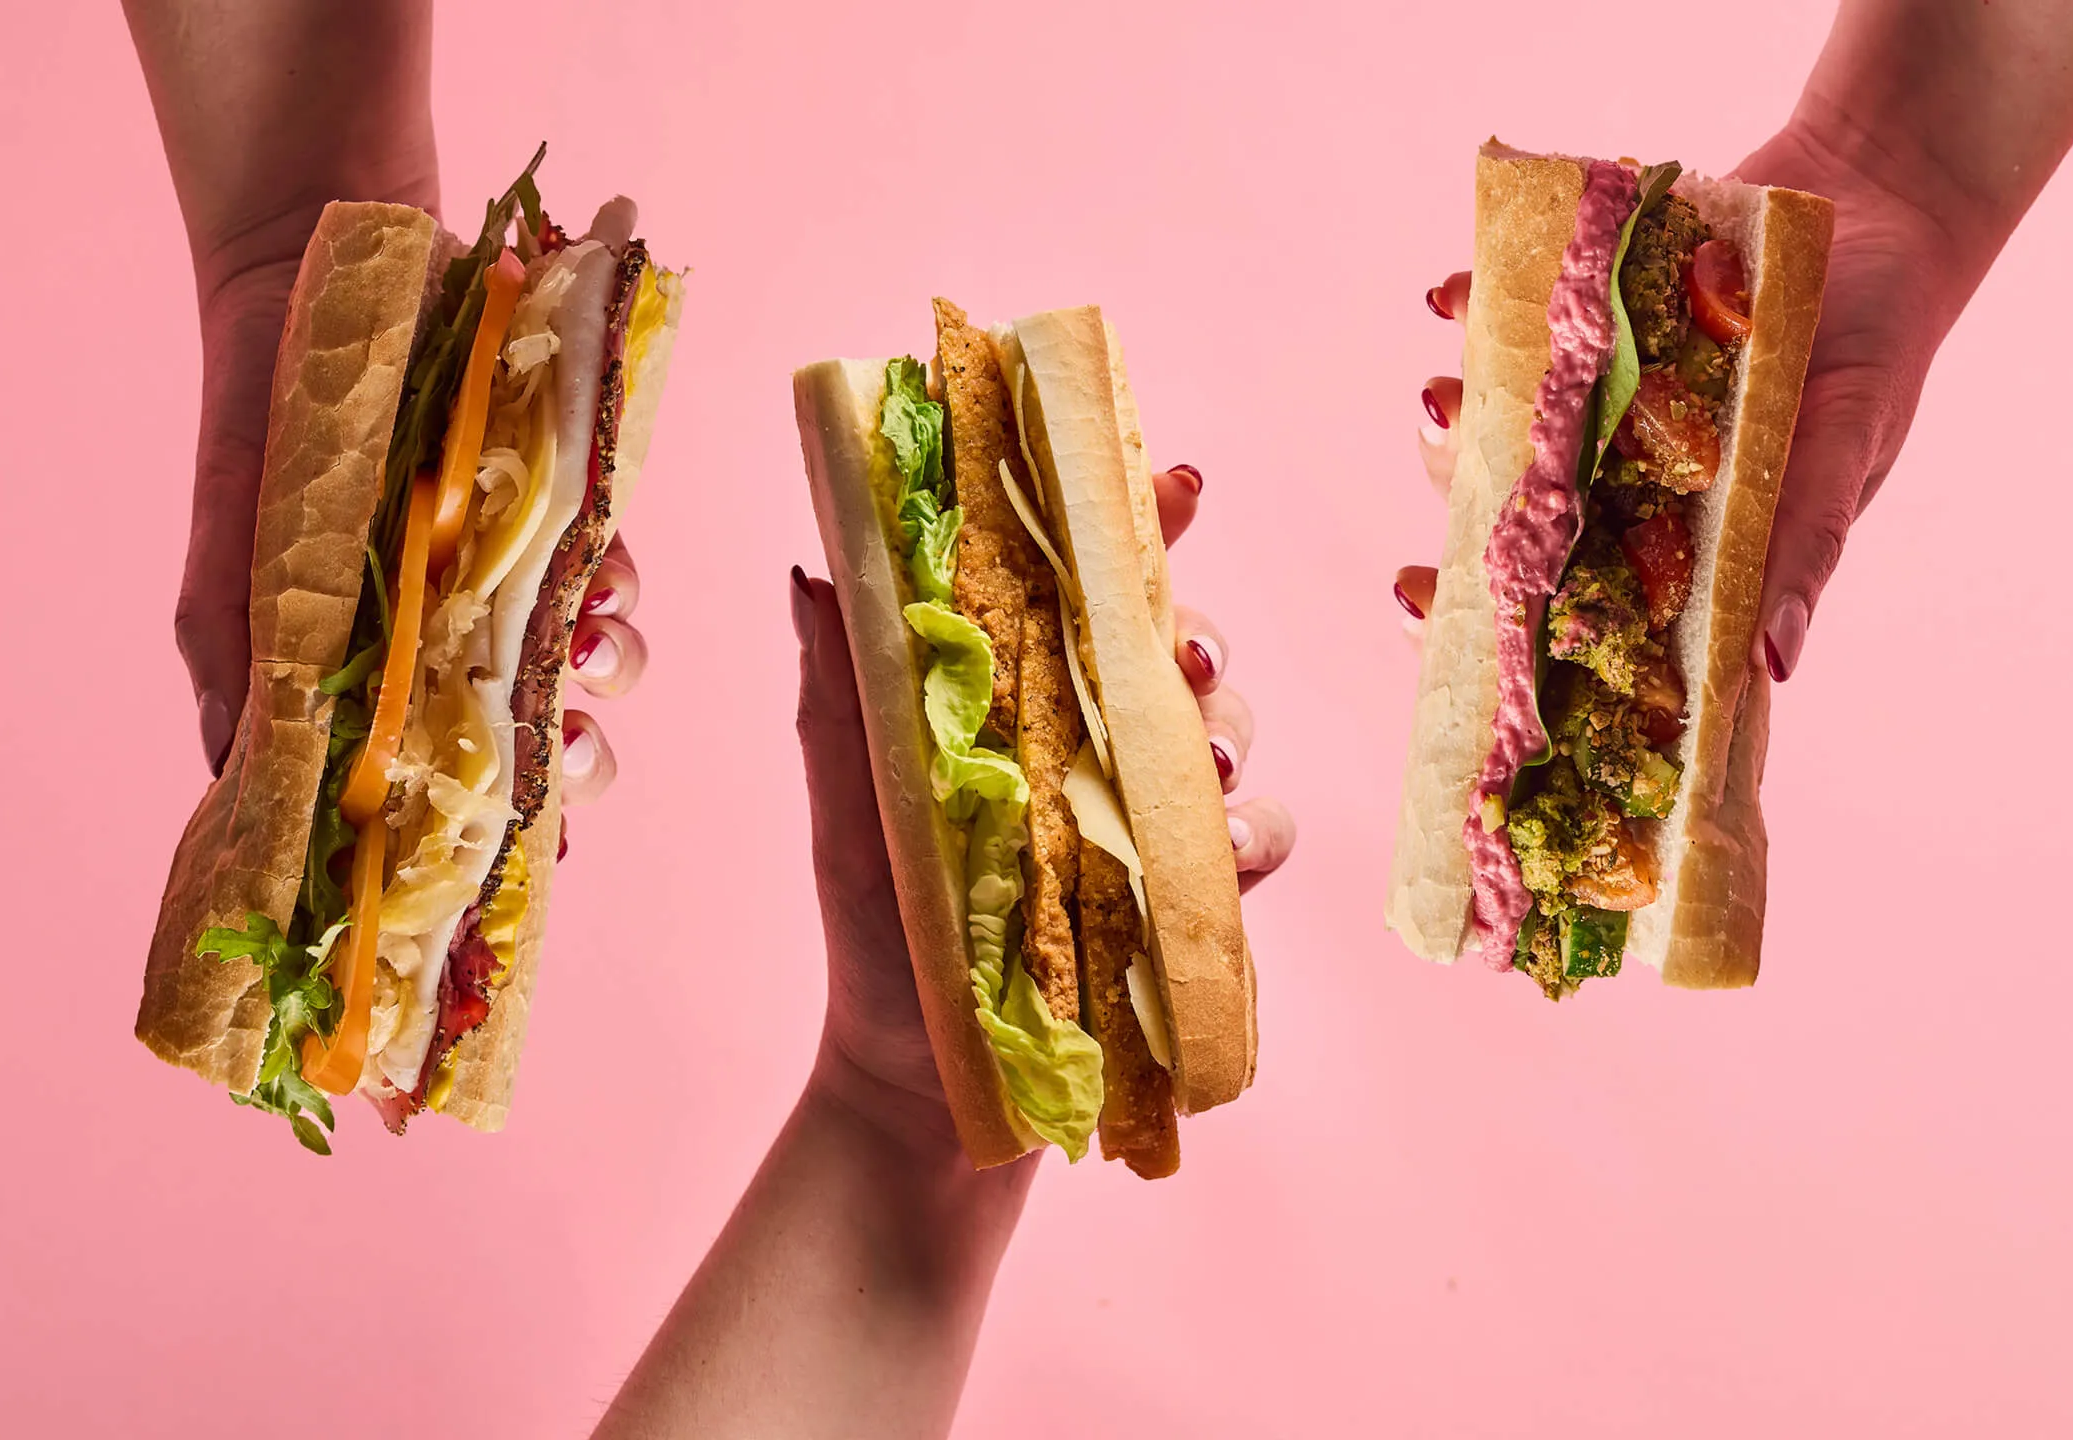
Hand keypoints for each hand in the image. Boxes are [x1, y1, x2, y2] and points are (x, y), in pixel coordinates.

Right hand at [178, 233, 650, 797]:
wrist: (323, 253)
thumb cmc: (265, 407)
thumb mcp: (234, 526)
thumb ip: (233, 645)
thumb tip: (230, 772)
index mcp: (378, 650)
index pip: (432, 759)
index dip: (469, 813)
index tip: (493, 849)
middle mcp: (455, 616)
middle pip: (530, 723)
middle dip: (565, 759)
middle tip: (564, 755)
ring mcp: (514, 552)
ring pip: (586, 647)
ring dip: (604, 669)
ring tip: (592, 655)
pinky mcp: (564, 484)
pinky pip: (611, 550)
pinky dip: (618, 577)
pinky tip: (608, 578)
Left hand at [790, 467, 1295, 1157]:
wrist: (921, 1095)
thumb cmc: (880, 940)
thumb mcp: (852, 812)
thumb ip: (844, 696)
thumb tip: (818, 567)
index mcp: (1016, 695)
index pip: (1079, 584)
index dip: (1131, 522)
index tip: (1167, 484)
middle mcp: (1092, 737)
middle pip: (1171, 642)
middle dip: (1197, 627)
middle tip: (1184, 648)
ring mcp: (1147, 815)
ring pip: (1226, 728)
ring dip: (1233, 727)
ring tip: (1212, 762)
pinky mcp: (1186, 896)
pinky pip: (1254, 841)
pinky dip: (1253, 834)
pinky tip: (1225, 853)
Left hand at [1398, 148, 1963, 681]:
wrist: (1885, 189)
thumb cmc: (1882, 338)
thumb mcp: (1851, 439)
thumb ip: (1806, 541)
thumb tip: (1774, 663)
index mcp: (1684, 531)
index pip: (1590, 612)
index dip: (1509, 643)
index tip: (1437, 631)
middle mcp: (1625, 473)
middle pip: (1517, 527)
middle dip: (1461, 536)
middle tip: (1424, 542)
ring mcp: (1596, 394)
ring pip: (1496, 430)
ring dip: (1457, 423)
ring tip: (1443, 399)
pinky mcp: (1582, 310)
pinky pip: (1507, 317)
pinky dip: (1470, 308)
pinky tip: (1448, 297)